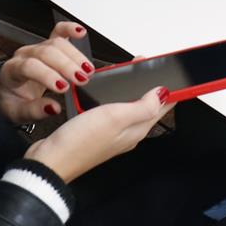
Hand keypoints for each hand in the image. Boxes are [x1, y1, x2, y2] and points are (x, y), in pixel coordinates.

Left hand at [0, 21, 94, 123]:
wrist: (8, 93)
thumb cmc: (12, 102)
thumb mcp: (18, 113)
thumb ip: (35, 111)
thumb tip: (54, 108)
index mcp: (11, 70)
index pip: (30, 67)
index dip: (48, 75)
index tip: (63, 87)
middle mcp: (24, 55)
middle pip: (46, 52)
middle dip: (66, 65)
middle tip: (81, 80)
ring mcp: (37, 48)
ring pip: (56, 43)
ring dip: (75, 55)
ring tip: (87, 70)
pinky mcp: (48, 45)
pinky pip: (58, 32)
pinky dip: (70, 29)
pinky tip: (81, 32)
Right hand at [24, 85, 169, 183]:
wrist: (50, 161)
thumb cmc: (80, 143)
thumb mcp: (116, 118)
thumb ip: (142, 106)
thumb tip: (163, 93)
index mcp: (137, 129)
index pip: (163, 105)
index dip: (171, 86)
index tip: (176, 72)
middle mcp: (128, 132)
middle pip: (148, 104)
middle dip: (152, 83)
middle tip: (148, 64)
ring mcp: (113, 132)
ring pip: (130, 105)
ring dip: (133, 88)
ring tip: (132, 71)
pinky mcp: (97, 130)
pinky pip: (113, 110)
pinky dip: (115, 96)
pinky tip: (108, 90)